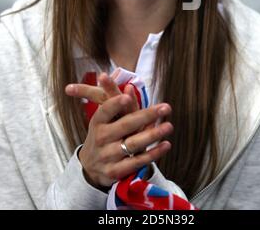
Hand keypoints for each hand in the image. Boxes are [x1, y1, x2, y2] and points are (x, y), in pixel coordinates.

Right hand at [65, 71, 172, 187]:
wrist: (90, 167)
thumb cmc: (103, 135)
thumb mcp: (105, 119)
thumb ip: (118, 102)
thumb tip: (130, 86)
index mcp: (97, 122)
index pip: (106, 110)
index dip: (115, 104)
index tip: (127, 97)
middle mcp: (101, 138)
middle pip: (125, 125)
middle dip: (146, 115)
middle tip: (166, 107)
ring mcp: (108, 156)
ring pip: (133, 144)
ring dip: (152, 135)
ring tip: (169, 126)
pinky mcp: (116, 171)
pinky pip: (137, 161)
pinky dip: (152, 153)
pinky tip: (165, 145)